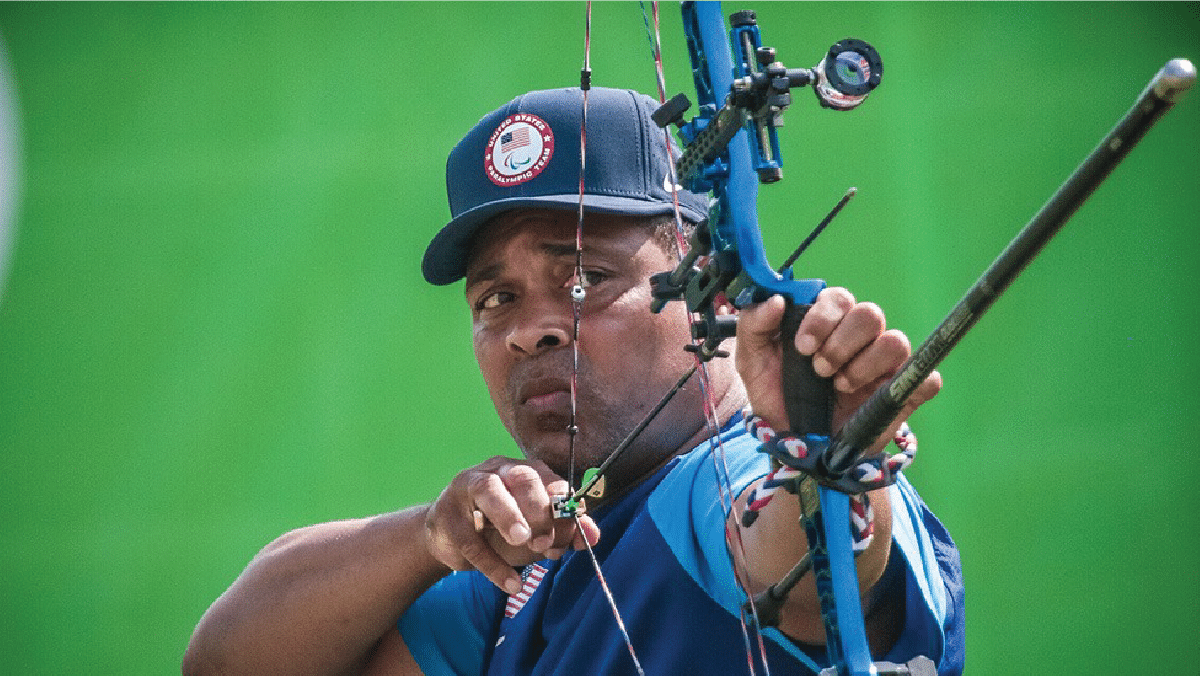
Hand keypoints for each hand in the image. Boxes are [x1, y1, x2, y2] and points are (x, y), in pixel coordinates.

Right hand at [424, 456, 600, 594]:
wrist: (449, 538)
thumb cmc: (498, 530)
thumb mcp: (535, 531)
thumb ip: (564, 531)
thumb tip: (594, 535)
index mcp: (523, 471)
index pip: (550, 479)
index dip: (563, 508)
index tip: (571, 536)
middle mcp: (497, 471)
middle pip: (521, 476)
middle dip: (538, 508)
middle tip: (544, 541)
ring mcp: (467, 488)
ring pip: (488, 490)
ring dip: (509, 516)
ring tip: (522, 542)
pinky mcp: (445, 514)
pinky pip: (469, 538)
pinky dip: (492, 564)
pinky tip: (511, 582)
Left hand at [735, 288, 941, 455]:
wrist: (795, 446)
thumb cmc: (777, 396)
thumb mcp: (752, 362)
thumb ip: (753, 325)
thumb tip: (775, 299)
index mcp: (828, 321)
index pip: (838, 298)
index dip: (822, 318)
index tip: (802, 347)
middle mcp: (859, 336)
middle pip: (870, 314)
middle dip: (841, 344)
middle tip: (820, 370)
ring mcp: (884, 364)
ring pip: (895, 341)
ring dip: (863, 366)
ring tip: (839, 387)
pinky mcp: (903, 391)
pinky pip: (927, 376)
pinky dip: (908, 383)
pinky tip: (876, 397)